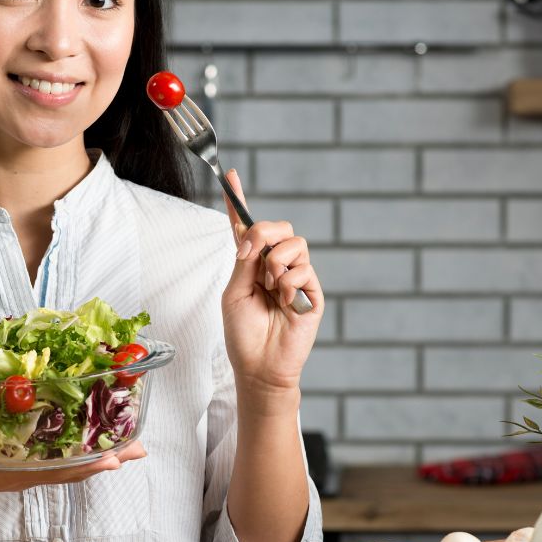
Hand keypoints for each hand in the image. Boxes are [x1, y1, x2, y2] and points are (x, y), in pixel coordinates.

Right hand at [0, 440, 146, 508]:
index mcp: (14, 474)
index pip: (57, 472)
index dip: (85, 466)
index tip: (113, 460)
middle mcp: (28, 471)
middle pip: (75, 467)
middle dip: (108, 458)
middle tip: (140, 448)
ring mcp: (30, 464)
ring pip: (74, 460)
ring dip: (104, 451)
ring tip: (133, 442)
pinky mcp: (27, 454)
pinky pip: (62, 451)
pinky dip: (84, 444)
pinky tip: (100, 434)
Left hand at [220, 170, 323, 402]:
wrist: (260, 367)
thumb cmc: (243, 335)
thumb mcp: (234, 293)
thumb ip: (244, 261)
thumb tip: (254, 235)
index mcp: (250, 264)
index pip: (245, 227)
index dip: (237, 200)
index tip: (230, 175)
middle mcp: (274, 266)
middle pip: (277, 227)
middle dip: (263, 233)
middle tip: (250, 255)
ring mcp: (296, 277)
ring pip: (294, 243)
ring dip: (276, 262)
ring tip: (271, 288)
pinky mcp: (312, 292)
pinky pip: (304, 268)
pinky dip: (289, 283)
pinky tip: (284, 303)